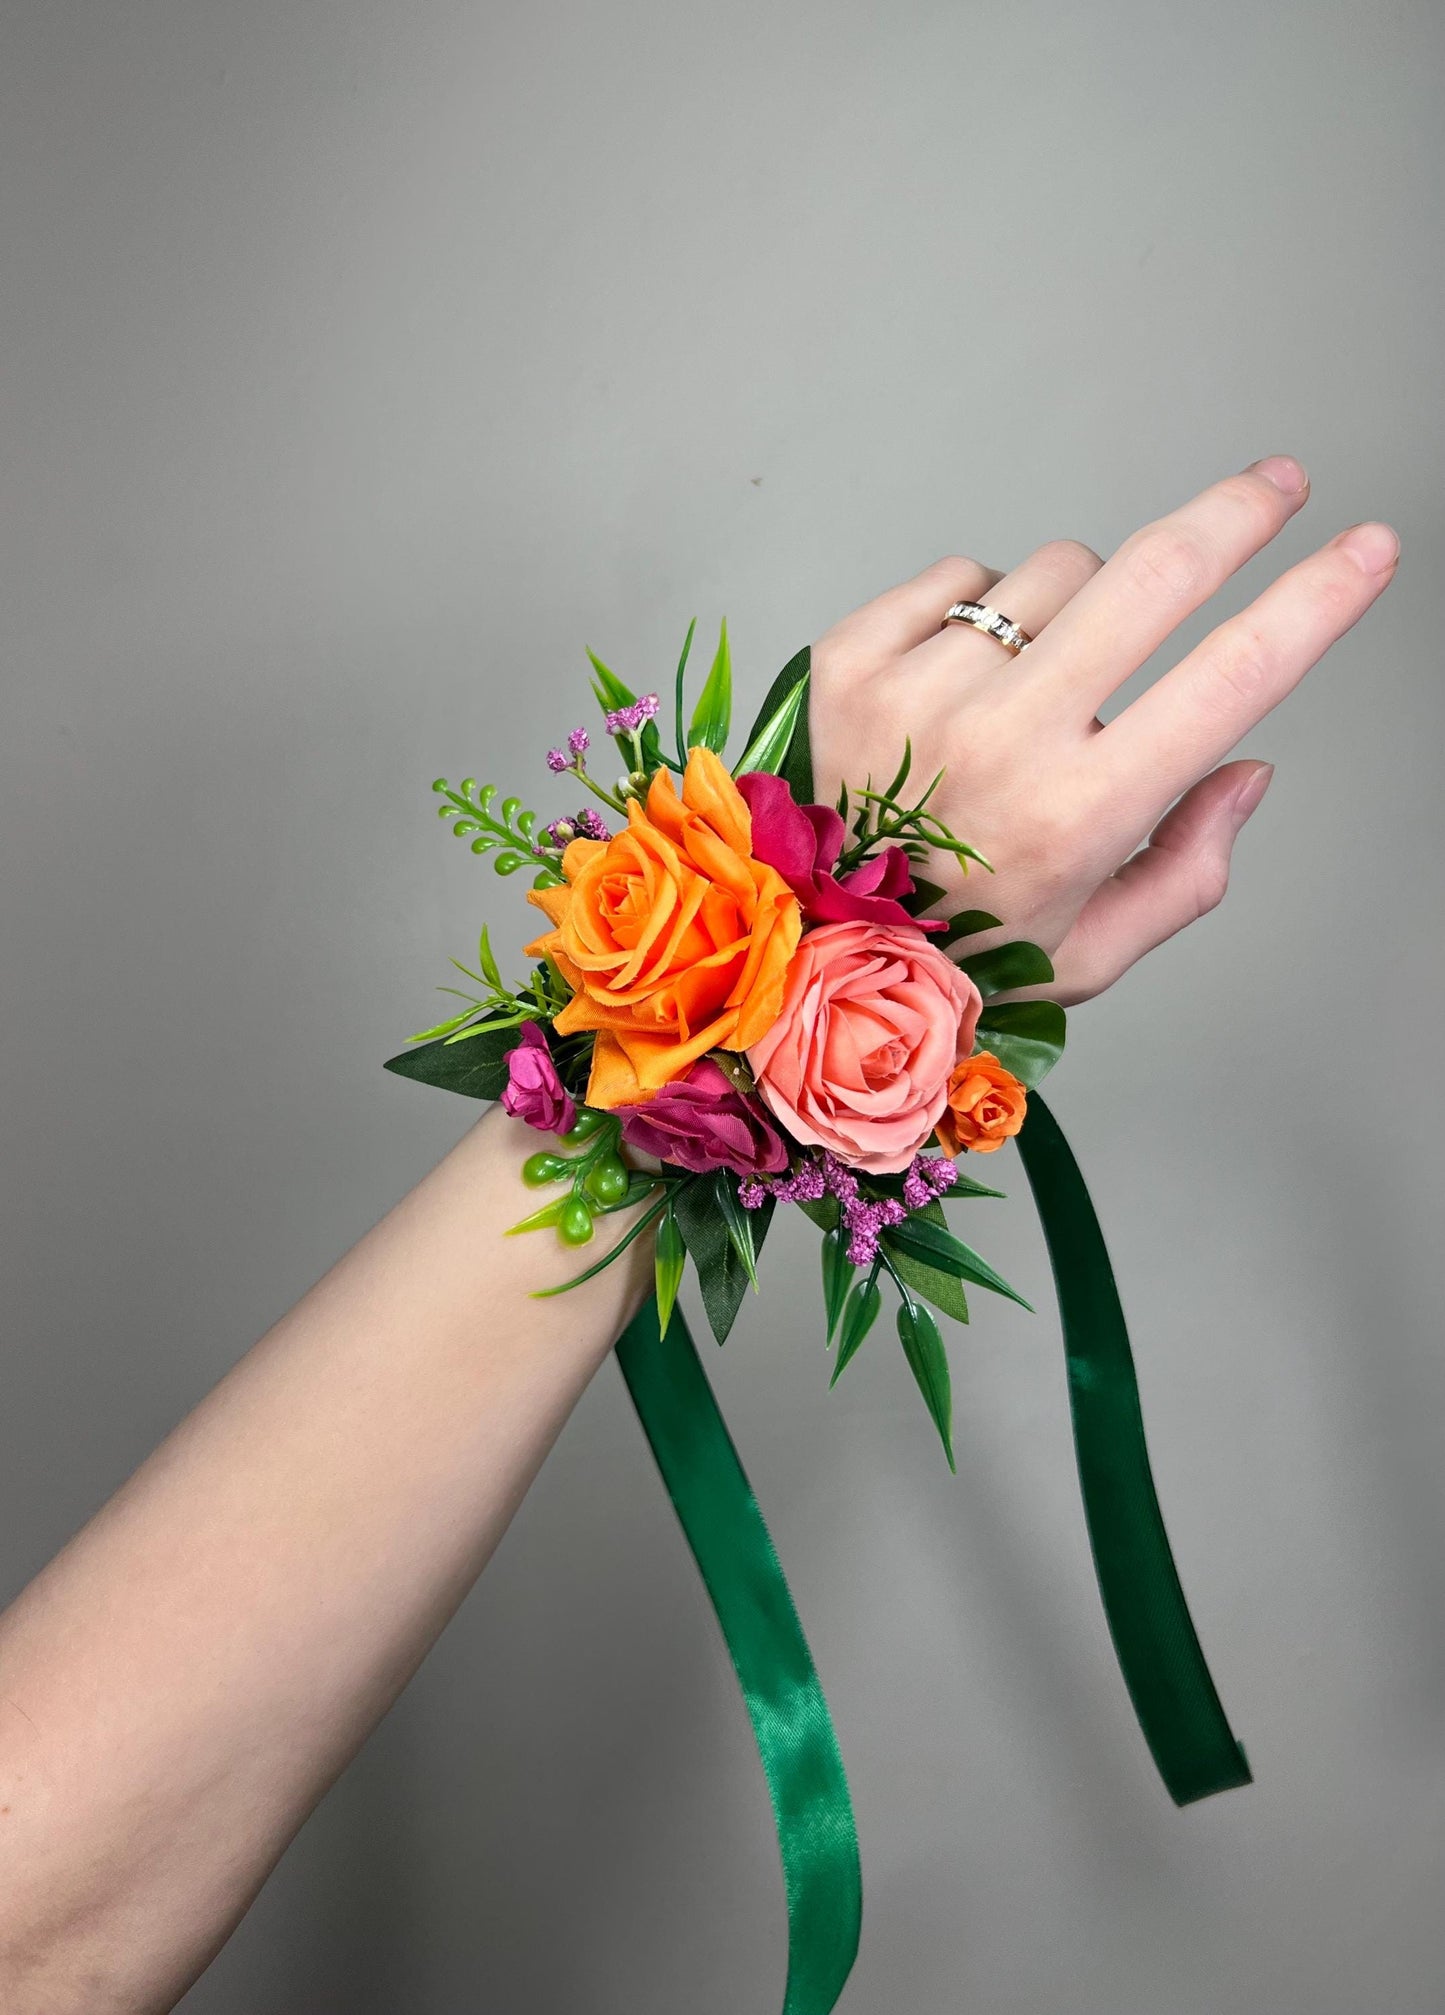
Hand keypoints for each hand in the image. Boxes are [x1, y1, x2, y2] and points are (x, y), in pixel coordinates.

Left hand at [808, 458, 1397, 1003]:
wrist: (801, 944)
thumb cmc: (954, 954)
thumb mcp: (1091, 952)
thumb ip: (1188, 868)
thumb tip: (1249, 767)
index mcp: (1081, 816)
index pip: (1235, 676)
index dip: (1318, 598)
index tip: (1368, 545)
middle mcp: (1002, 742)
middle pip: (1154, 572)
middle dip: (1234, 515)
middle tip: (1275, 487)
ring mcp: (918, 690)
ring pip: (1056, 569)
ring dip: (1076, 603)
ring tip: (1034, 688)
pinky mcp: (850, 658)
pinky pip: (961, 574)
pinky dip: (978, 608)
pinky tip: (959, 680)